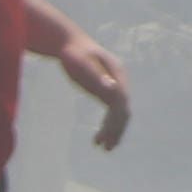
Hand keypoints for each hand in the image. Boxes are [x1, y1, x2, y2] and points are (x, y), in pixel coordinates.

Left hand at [48, 34, 133, 149]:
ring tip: (104, 148)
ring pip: (119, 113)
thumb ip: (97, 76)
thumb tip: (113, 89)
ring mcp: (113, 85)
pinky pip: (111, 112)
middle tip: (106, 148)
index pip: (121, 101)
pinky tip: (100, 137)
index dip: (115, 120)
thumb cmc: (74, 52)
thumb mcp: (82, 64)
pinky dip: (108, 125)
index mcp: (117, 73)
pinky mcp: (105, 90)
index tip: (103, 136)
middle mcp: (119, 81)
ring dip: (114, 131)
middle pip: (123, 109)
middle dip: (116, 129)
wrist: (68, 43)